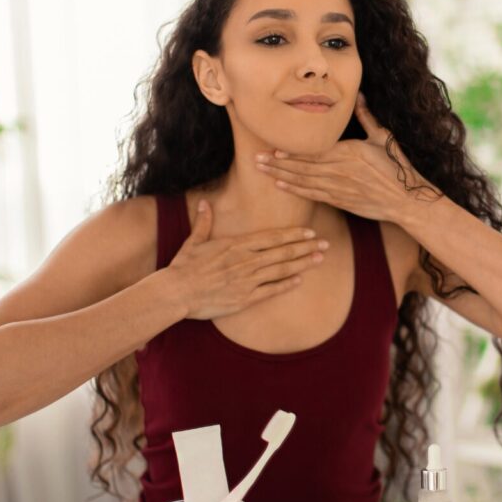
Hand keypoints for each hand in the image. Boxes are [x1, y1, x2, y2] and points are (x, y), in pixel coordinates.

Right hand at [166, 200, 329, 319]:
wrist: (176, 292)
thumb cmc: (183, 267)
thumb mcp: (194, 242)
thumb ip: (204, 223)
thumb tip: (204, 203)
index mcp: (235, 245)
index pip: (271, 237)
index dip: (293, 234)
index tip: (309, 231)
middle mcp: (245, 261)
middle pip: (282, 252)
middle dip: (306, 247)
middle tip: (325, 244)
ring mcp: (247, 280)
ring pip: (281, 270)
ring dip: (302, 264)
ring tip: (319, 259)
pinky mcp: (244, 298)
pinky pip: (270, 291)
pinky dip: (286, 285)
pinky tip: (300, 280)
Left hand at [254, 93, 441, 223]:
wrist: (408, 200)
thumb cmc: (398, 167)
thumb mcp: (383, 138)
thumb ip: (367, 117)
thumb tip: (358, 95)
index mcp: (350, 153)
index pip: (315, 152)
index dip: (292, 152)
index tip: (274, 148)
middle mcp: (341, 171)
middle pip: (303, 167)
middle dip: (278, 163)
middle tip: (256, 159)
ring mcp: (340, 188)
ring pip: (304, 182)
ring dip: (281, 176)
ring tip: (262, 171)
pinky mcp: (342, 201)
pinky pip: (314, 195)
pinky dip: (296, 190)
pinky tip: (281, 186)